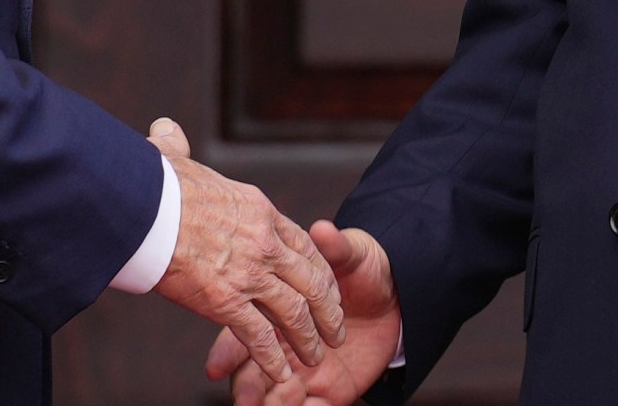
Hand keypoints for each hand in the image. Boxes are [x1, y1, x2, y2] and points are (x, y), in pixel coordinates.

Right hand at [148, 118, 347, 383]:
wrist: (139, 205)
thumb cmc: (151, 182)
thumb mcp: (174, 158)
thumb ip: (176, 147)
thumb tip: (165, 130)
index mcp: (258, 209)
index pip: (303, 244)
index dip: (318, 271)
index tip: (326, 288)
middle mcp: (263, 242)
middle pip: (310, 281)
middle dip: (327, 309)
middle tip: (335, 330)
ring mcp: (247, 272)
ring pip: (294, 312)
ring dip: (308, 338)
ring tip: (316, 357)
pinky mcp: (224, 300)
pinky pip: (259, 335)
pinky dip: (272, 358)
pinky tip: (281, 373)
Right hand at [206, 221, 399, 405]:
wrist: (401, 298)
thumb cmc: (367, 271)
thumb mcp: (354, 256)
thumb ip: (336, 248)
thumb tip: (324, 228)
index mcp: (279, 309)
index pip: (245, 331)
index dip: (228, 351)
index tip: (215, 367)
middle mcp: (285, 343)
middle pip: (253, 370)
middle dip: (246, 385)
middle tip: (242, 398)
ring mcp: (305, 369)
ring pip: (275, 395)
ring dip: (269, 403)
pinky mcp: (330, 390)